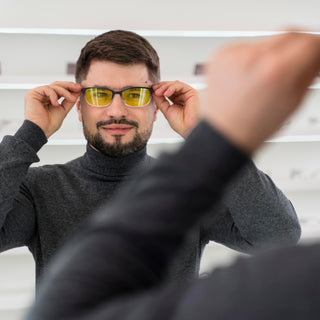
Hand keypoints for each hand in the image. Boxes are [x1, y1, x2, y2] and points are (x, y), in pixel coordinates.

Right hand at [25, 81, 81, 137]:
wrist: (41, 131)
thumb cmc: (50, 124)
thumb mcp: (64, 110)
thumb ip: (69, 100)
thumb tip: (77, 91)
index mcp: (50, 99)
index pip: (61, 89)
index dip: (70, 88)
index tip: (80, 88)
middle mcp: (43, 95)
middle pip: (57, 85)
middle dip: (69, 86)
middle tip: (78, 87)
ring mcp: (38, 94)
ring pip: (54, 86)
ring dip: (64, 92)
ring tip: (71, 99)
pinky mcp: (32, 94)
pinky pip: (47, 89)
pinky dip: (53, 95)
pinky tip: (56, 104)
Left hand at [152, 81, 199, 137]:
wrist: (188, 129)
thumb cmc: (181, 124)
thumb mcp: (166, 110)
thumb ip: (160, 101)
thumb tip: (154, 93)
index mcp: (177, 101)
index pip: (168, 91)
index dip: (160, 89)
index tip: (152, 90)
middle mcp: (183, 97)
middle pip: (171, 86)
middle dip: (161, 87)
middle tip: (154, 89)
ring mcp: (187, 94)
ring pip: (175, 84)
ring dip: (165, 87)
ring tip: (159, 92)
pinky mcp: (192, 92)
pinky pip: (180, 86)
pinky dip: (172, 87)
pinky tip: (166, 93)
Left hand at [204, 32, 319, 153]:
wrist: (223, 133)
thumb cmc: (253, 126)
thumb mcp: (294, 102)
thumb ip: (309, 73)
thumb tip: (315, 55)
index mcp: (278, 71)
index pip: (311, 41)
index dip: (316, 49)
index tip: (315, 54)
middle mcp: (254, 58)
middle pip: (289, 34)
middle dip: (297, 46)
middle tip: (295, 62)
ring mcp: (234, 55)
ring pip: (267, 40)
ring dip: (272, 53)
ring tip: (264, 78)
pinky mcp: (221, 55)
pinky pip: (245, 48)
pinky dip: (251, 58)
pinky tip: (247, 77)